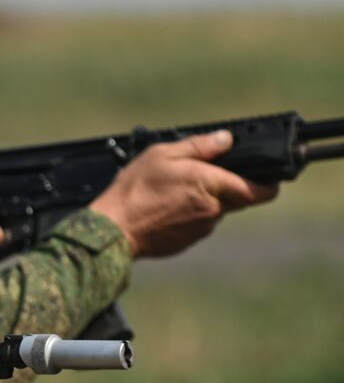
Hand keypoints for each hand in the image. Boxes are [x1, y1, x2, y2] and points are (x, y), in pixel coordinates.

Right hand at [89, 130, 277, 258]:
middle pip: (234, 198)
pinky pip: (196, 225)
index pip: (259, 190)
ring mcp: (200, 229)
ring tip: (169, 194)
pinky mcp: (186, 242)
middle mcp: (213, 210)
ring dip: (201, 201)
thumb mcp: (162, 155)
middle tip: (197, 177)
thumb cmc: (134, 191)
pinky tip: (162, 210)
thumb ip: (199, 146)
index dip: (268, 184)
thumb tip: (226, 139)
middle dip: (223, 187)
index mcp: (212, 185)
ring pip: (213, 211)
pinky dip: (186, 216)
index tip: (268, 178)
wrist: (113, 231)